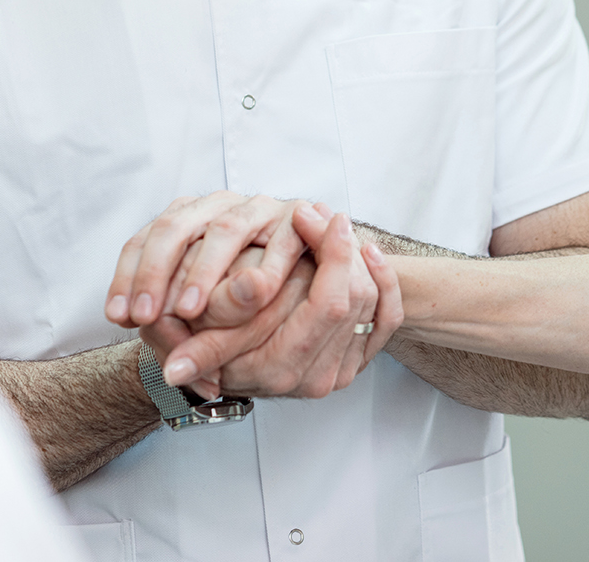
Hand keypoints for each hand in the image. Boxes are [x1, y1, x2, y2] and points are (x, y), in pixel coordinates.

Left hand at [107, 191, 312, 328]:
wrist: (307, 262)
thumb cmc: (241, 289)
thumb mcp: (196, 299)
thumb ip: (163, 307)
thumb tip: (122, 319)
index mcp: (186, 218)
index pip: (143, 241)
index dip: (127, 277)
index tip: (118, 318)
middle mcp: (217, 206)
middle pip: (174, 228)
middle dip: (155, 273)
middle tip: (145, 316)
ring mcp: (258, 209)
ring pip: (224, 230)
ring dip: (203, 271)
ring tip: (187, 311)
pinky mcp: (297, 219)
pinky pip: (280, 239)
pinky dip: (267, 268)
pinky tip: (254, 299)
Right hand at [145, 205, 401, 398]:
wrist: (226, 373)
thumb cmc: (208, 345)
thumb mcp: (201, 334)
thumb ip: (213, 320)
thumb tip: (217, 308)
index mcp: (284, 369)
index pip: (330, 305)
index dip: (331, 253)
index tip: (317, 215)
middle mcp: (317, 376)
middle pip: (358, 299)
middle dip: (345, 247)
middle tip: (321, 210)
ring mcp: (340, 371)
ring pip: (373, 303)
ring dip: (359, 257)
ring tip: (333, 223)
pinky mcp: (355, 361)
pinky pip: (387, 318)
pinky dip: (384, 282)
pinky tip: (368, 251)